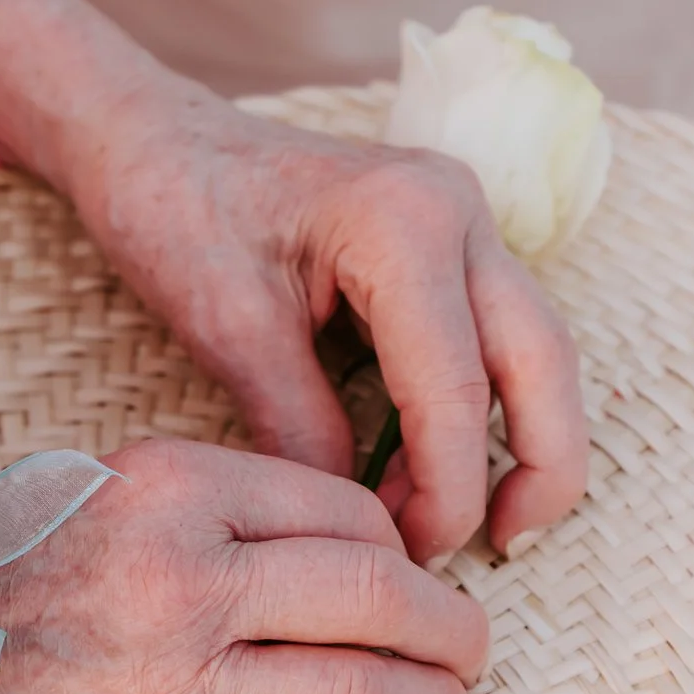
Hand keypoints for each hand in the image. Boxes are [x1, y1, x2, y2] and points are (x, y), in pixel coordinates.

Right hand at [0, 440, 487, 693]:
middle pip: (373, 598)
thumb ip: (220, 501)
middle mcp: (185, 571)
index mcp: (173, 484)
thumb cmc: (5, 564)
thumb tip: (349, 543)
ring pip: (357, 690)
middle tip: (475, 646)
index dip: (400, 547)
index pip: (341, 510)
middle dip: (451, 629)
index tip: (414, 572)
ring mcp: (180, 670)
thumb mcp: (108, 483)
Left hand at [67, 88, 587, 563]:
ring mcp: (461, 218)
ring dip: (522, 441)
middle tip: (498, 550)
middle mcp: (456, 209)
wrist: (151, 139)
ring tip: (475, 527)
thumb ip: (300, 426)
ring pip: (536, 348)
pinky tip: (440, 470)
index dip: (445, 488)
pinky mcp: (448, 239)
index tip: (408, 554)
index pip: (454, 387)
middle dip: (540, 467)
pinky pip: (495, 334)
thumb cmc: (174, 211)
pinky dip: (485, 407)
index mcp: (404, 221)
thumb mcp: (227, 329)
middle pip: (542, 361)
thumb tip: (359, 521)